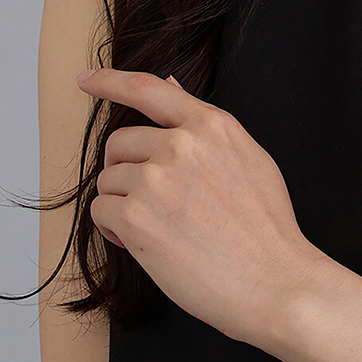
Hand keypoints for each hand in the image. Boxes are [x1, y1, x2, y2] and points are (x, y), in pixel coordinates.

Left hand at [77, 67, 326, 350]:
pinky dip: (115, 230)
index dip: (110, 81)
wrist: (275, 280)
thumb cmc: (266, 226)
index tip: (87, 81)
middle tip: (153, 199)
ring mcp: (157, 179)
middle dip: (128, 170)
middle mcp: (182, 144)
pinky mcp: (136, 218)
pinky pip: (101, 212)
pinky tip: (149, 244)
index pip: (148, 88)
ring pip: (109, 180)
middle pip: (120, 142)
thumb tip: (171, 86)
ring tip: (161, 227)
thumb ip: (204, 123)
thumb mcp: (248, 157)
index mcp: (212, 125)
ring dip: (124, 204)